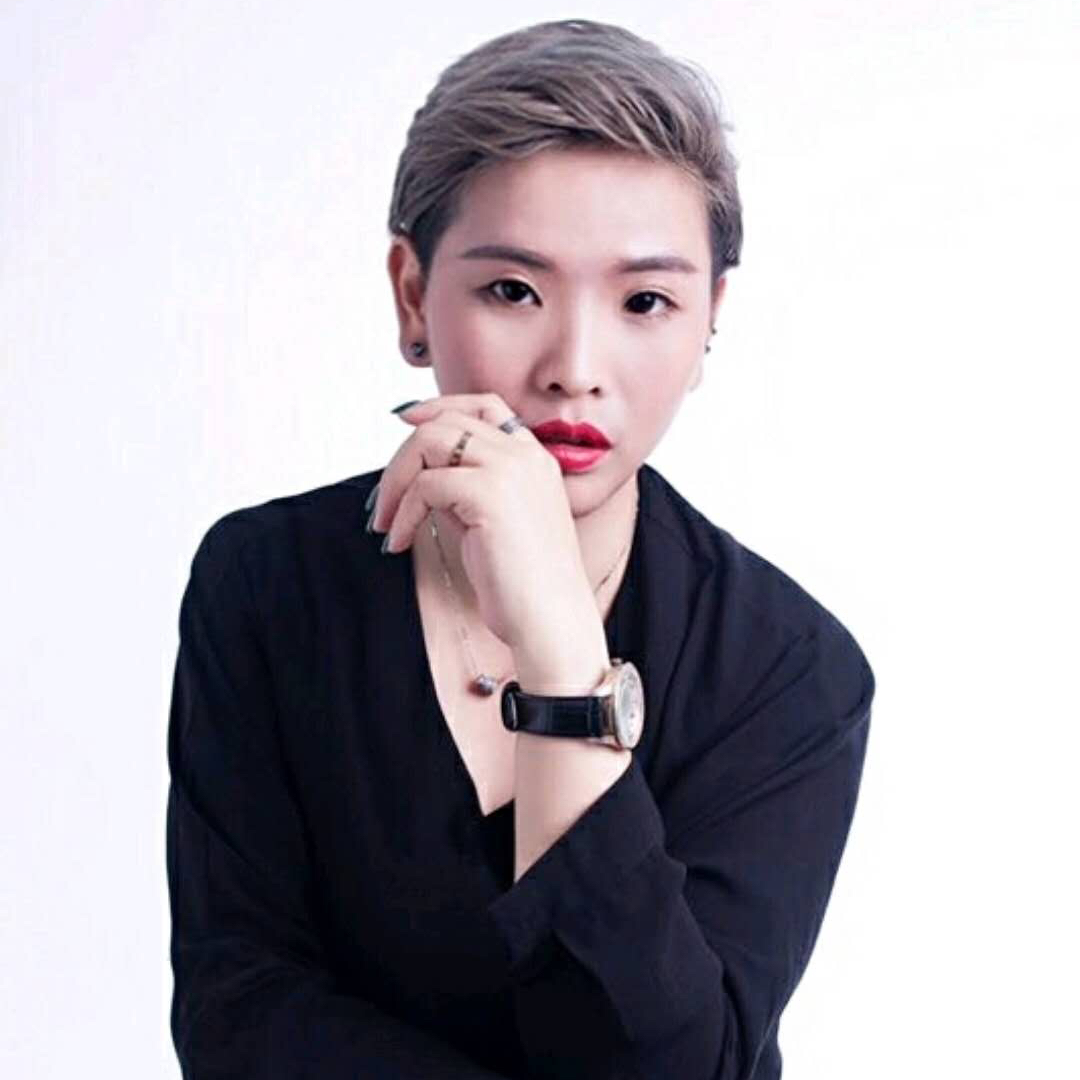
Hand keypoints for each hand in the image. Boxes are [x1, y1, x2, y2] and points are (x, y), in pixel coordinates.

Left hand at [369, 392, 600, 656]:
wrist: (550, 619)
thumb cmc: (524, 584)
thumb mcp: (494, 521)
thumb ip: (466, 489)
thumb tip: (420, 475)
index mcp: (534, 458)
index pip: (483, 405)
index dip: (440, 407)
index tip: (406, 422)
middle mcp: (525, 455)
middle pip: (447, 420)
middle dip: (403, 455)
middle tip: (382, 501)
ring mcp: (510, 469)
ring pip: (430, 442)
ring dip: (394, 480)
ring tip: (384, 521)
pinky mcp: (490, 494)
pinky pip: (425, 485)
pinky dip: (401, 513)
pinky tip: (399, 542)